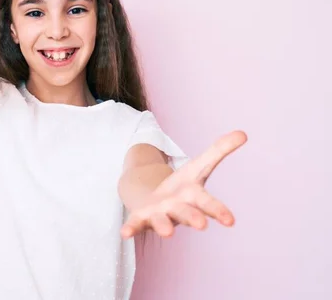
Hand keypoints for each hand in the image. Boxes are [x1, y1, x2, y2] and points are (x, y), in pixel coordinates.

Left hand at [120, 130, 247, 238]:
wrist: (155, 200)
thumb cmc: (182, 187)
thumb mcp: (198, 166)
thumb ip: (218, 151)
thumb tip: (243, 133)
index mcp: (193, 198)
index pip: (208, 204)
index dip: (219, 211)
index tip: (230, 221)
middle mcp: (178, 210)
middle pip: (187, 214)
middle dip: (194, 218)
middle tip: (201, 225)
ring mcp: (159, 215)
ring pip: (163, 222)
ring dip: (164, 226)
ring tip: (168, 233)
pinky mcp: (141, 218)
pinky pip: (135, 225)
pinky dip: (131, 229)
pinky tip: (124, 234)